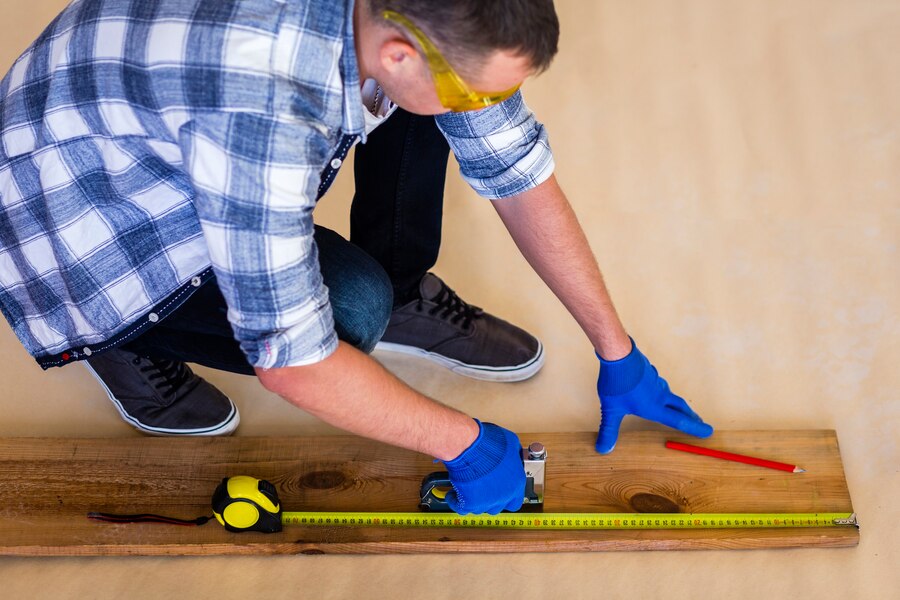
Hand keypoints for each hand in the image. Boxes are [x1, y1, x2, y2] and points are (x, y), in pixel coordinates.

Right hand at [444, 421, 524, 514]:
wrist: (470, 446)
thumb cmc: (489, 442)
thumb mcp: (511, 443)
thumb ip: (514, 457)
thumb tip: (514, 458)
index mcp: (516, 484)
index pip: (515, 502)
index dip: (506, 498)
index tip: (499, 492)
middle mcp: (503, 496)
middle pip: (496, 507)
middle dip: (489, 499)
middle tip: (481, 488)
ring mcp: (486, 502)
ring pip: (479, 508)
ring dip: (474, 500)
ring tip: (467, 488)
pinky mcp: (469, 503)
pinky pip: (461, 508)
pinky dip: (455, 501)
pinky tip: (453, 494)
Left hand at [595, 339, 712, 452]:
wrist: (618, 354)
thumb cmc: (617, 384)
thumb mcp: (611, 410)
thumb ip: (609, 430)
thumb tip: (603, 449)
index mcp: (654, 407)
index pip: (679, 421)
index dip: (694, 428)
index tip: (708, 431)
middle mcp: (659, 395)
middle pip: (680, 407)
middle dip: (690, 416)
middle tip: (699, 422)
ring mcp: (656, 381)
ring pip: (670, 394)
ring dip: (677, 403)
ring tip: (678, 408)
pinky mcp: (649, 372)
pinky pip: (659, 384)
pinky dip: (663, 391)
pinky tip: (656, 389)